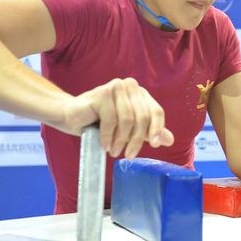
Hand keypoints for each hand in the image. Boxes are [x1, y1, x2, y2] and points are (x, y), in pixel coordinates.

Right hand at [59, 78, 173, 157]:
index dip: (157, 129)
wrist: (70, 116)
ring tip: (114, 151)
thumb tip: (169, 140)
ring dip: (121, 140)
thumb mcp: (128, 130)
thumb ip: (147, 132)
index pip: (156, 111)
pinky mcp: (103, 92)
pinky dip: (109, 136)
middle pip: (143, 117)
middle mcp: (130, 86)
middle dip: (136, 140)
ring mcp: (116, 87)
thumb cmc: (99, 123)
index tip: (155, 146)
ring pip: (128, 120)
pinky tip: (105, 145)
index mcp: (140, 93)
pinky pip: (112, 119)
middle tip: (128, 155)